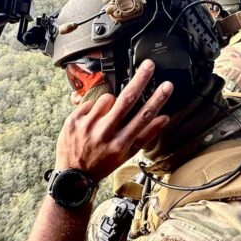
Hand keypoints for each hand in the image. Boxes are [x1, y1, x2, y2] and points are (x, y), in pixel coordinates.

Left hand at [55, 59, 172, 181]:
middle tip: (148, 65)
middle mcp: (105, 132)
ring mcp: (88, 125)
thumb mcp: (128, 154)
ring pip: (107, 98)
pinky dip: (94, 108)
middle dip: (140, 80)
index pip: (143, 116)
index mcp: (121, 142)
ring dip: (110, 102)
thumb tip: (164, 118)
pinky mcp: (74, 120)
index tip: (167, 86)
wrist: (73, 176)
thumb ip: (147, 135)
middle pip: (126, 99)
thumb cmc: (103, 164)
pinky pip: (90, 102)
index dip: (157, 99)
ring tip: (105, 118)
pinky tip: (91, 121)